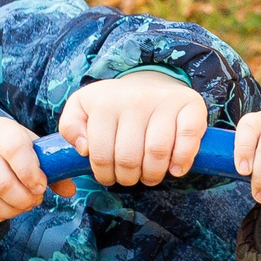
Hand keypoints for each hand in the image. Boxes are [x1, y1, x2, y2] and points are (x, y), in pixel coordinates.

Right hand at [0, 116, 62, 227]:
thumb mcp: (22, 143)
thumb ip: (47, 165)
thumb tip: (69, 191)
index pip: (15, 148)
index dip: (31, 172)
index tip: (40, 186)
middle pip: (1, 183)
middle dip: (24, 200)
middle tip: (32, 200)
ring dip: (9, 212)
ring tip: (18, 206)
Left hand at [58, 73, 207, 188]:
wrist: (151, 81)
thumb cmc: (115, 104)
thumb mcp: (83, 107)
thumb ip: (70, 126)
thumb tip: (83, 148)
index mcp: (105, 102)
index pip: (101, 154)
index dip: (104, 174)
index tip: (109, 177)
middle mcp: (135, 99)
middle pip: (129, 158)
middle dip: (128, 178)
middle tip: (130, 178)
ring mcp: (164, 101)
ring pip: (156, 153)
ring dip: (152, 175)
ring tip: (149, 177)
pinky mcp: (190, 105)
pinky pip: (187, 140)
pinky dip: (181, 161)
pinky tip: (175, 170)